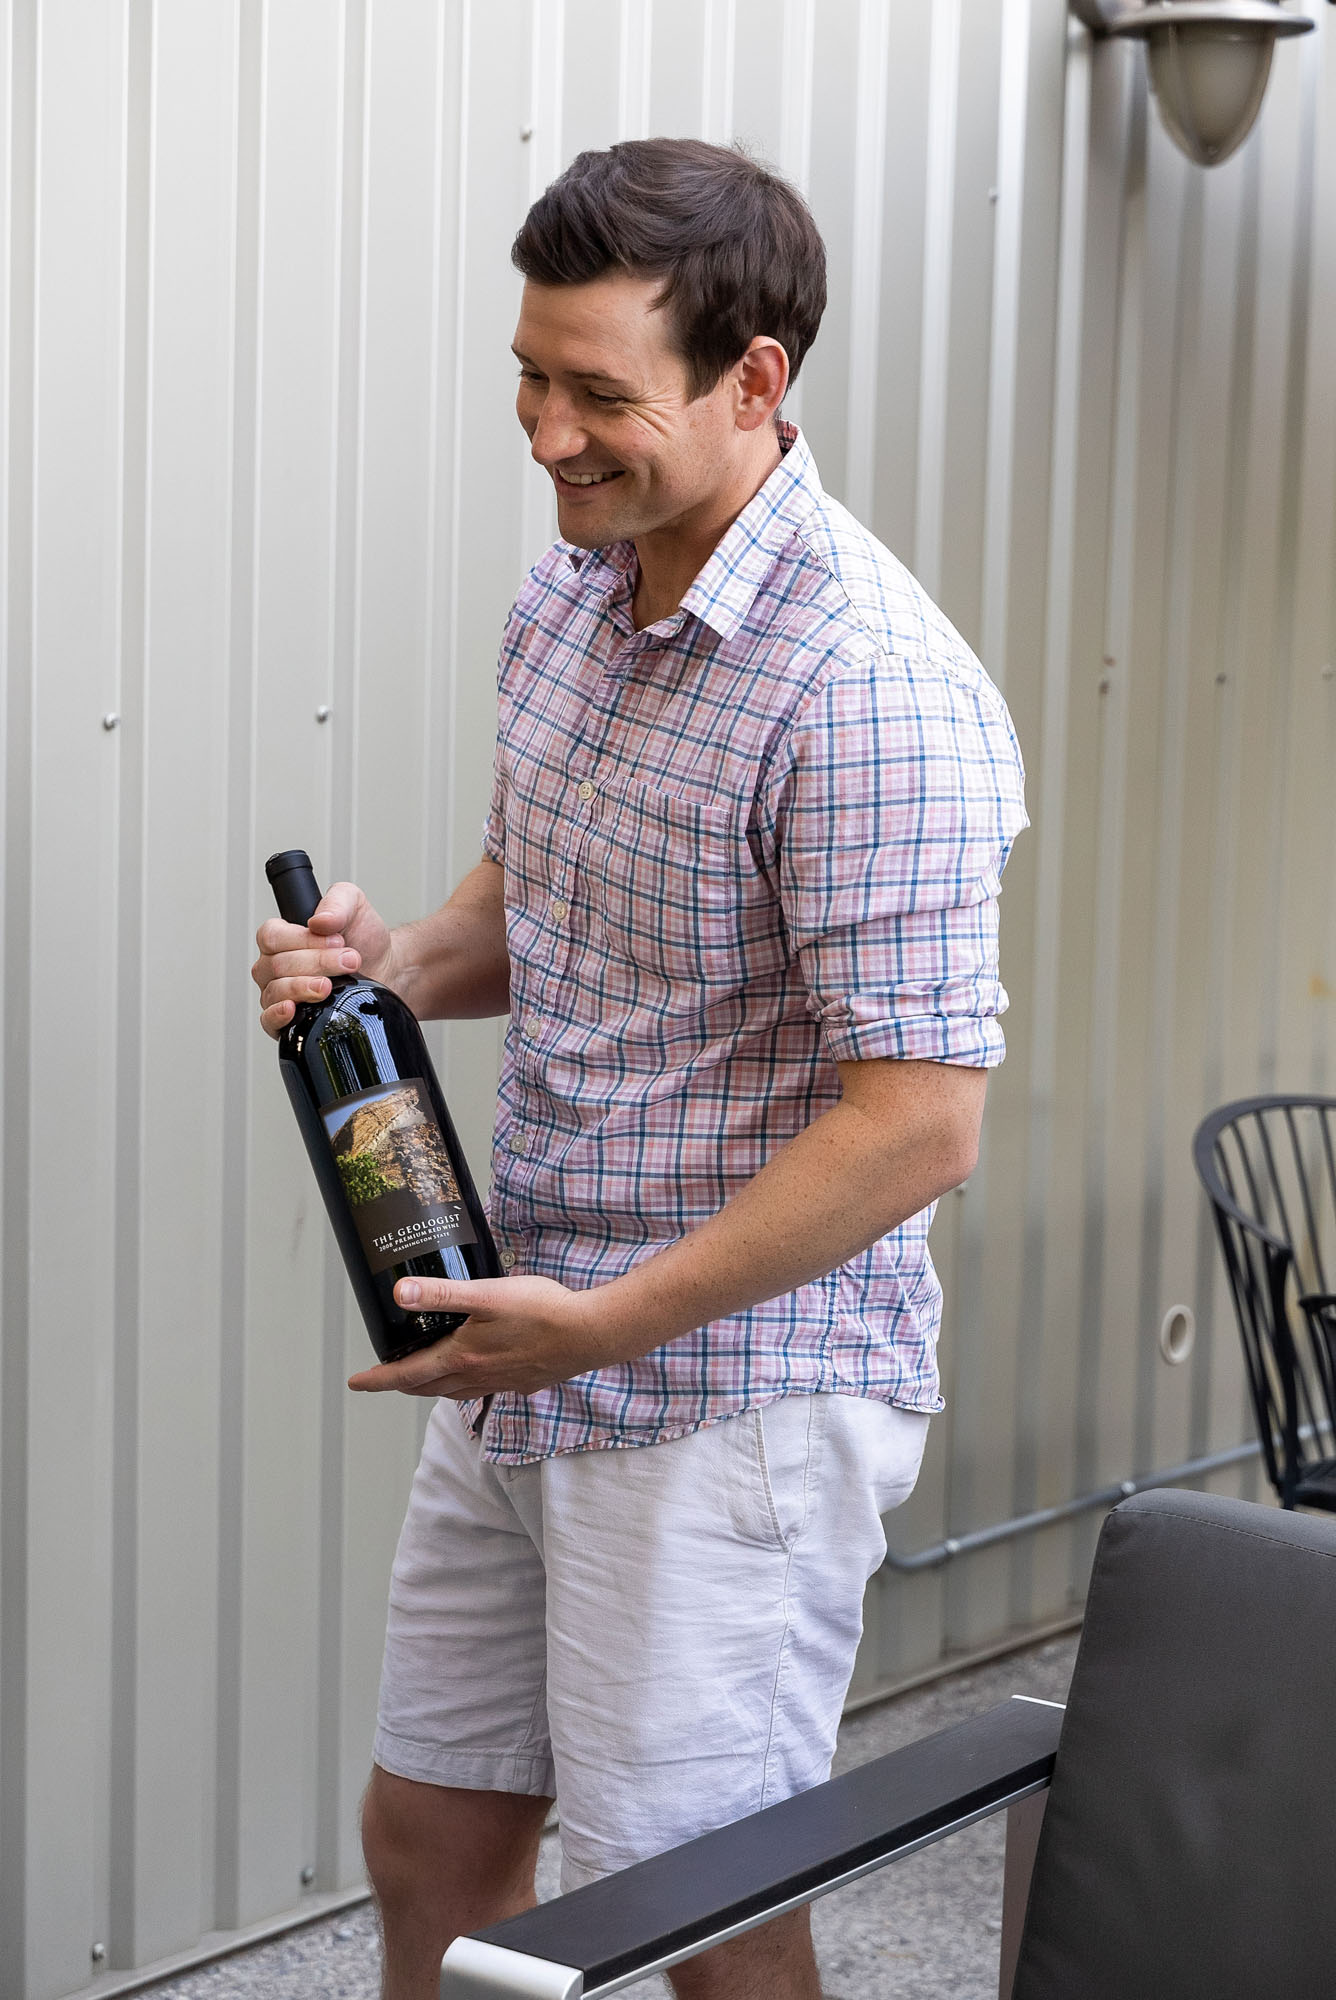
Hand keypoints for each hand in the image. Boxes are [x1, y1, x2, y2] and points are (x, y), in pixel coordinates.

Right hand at [252, 881, 394, 1037]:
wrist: (387, 969)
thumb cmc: (364, 938)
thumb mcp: (355, 906)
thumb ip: (337, 902)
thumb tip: (318, 921)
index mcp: (282, 937)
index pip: (272, 937)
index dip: (303, 941)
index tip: (337, 941)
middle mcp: (274, 965)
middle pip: (277, 965)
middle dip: (317, 963)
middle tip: (348, 961)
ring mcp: (278, 993)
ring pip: (275, 992)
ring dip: (305, 987)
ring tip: (331, 986)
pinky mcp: (289, 1020)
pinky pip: (268, 1021)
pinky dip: (278, 1015)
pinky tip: (294, 1009)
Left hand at [346, 1274, 623, 1398]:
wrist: (590, 1334)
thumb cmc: (542, 1312)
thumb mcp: (486, 1294)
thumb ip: (441, 1293)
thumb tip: (400, 1294)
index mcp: (463, 1358)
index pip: (408, 1375)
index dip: (378, 1380)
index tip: (356, 1382)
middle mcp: (478, 1377)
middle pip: (427, 1387)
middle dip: (401, 1384)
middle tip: (383, 1378)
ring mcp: (501, 1383)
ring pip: (454, 1391)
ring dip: (431, 1387)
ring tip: (420, 1378)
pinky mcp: (522, 1382)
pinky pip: (481, 1390)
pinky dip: (463, 1386)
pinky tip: (474, 1375)